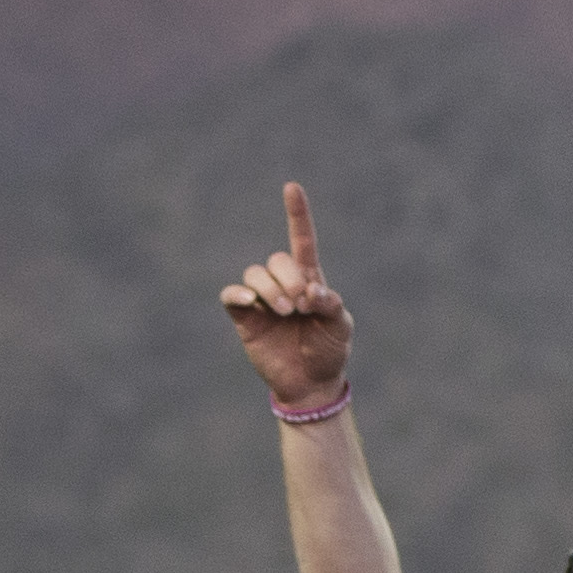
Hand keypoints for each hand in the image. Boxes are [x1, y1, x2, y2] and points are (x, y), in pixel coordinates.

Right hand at [221, 183, 355, 411]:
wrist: (311, 384)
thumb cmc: (329, 352)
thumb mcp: (340, 327)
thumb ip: (331, 305)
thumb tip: (312, 292)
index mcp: (309, 280)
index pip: (302, 240)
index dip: (297, 214)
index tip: (292, 187)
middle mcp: (283, 284)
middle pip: (277, 260)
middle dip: (289, 278)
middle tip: (301, 306)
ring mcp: (262, 299)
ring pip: (254, 274)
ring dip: (270, 288)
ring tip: (285, 311)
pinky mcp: (245, 317)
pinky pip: (231, 295)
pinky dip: (239, 294)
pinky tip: (251, 302)